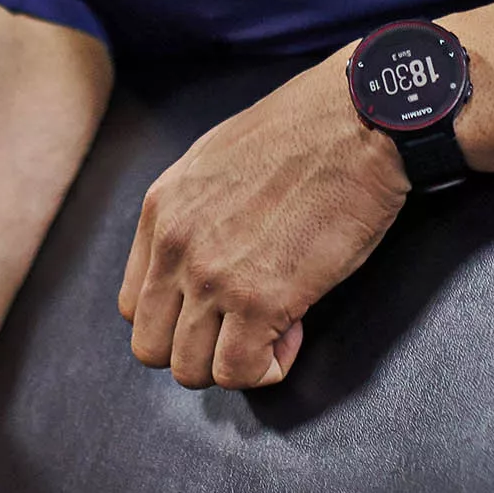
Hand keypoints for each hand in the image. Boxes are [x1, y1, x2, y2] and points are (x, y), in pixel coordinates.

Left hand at [119, 51, 409, 390]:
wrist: (359, 120)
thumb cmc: (305, 131)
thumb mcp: (217, 159)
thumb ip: (194, 212)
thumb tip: (207, 254)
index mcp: (161, 209)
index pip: (134, 305)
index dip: (179, 318)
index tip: (219, 306)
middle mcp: (174, 245)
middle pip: (152, 346)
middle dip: (200, 349)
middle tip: (244, 327)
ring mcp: (212, 275)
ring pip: (190, 369)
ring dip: (234, 361)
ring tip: (274, 327)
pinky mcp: (259, 298)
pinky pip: (239, 371)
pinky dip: (266, 368)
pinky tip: (293, 331)